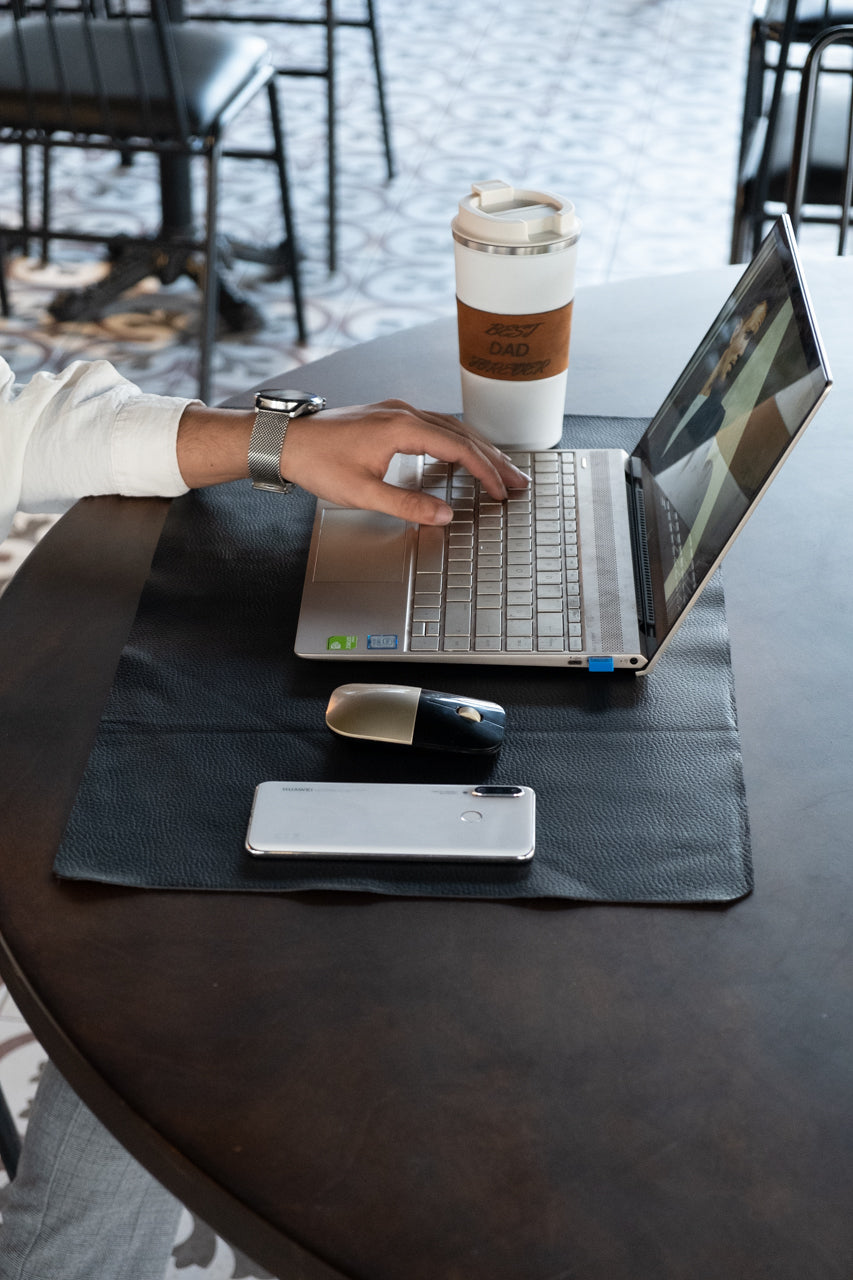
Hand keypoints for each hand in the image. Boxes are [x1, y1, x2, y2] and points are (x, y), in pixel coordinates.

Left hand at [280, 399, 528, 523]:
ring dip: (478, 449)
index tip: (500, 492)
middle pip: (463, 435)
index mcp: (402, 428)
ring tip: (500, 469)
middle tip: (518, 481)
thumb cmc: (317, 463)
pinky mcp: (388, 416)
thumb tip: (443, 515)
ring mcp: (396, 411)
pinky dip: (457, 441)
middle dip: (494, 459)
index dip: (484, 472)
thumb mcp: (363, 492)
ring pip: (451, 428)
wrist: (284, 440)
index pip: (459, 449)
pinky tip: (462, 454)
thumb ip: (407, 505)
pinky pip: (435, 425)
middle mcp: (404, 413)